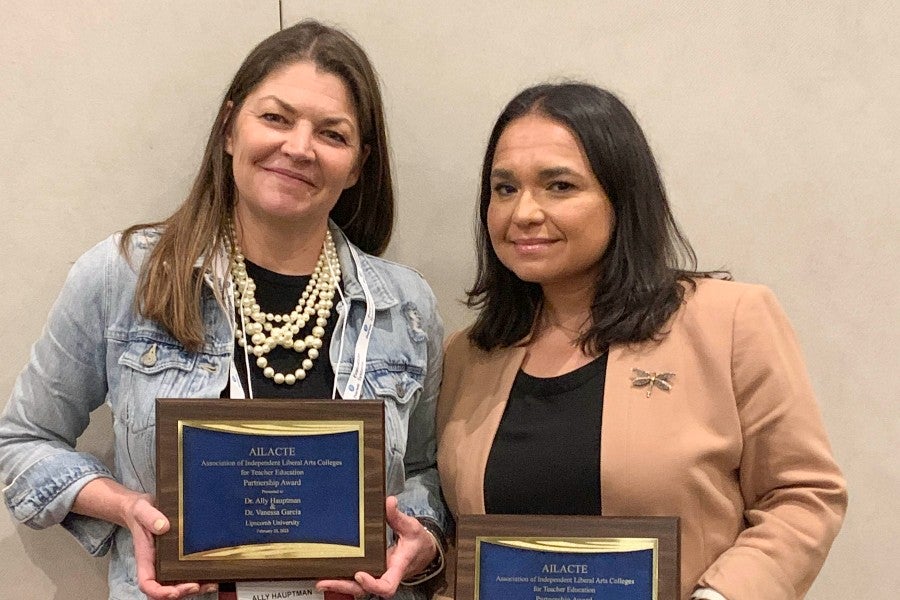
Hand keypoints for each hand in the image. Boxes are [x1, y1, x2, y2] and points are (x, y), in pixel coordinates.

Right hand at [123, 492, 217, 598]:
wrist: (144, 508)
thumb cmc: (140, 512)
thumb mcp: (142, 510)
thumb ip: (150, 517)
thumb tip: (164, 526)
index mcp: (145, 558)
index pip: (147, 583)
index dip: (159, 592)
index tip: (173, 592)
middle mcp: (156, 564)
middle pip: (165, 589)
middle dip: (180, 592)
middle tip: (197, 586)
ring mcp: (167, 562)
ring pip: (177, 585)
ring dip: (193, 588)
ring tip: (210, 583)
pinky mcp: (178, 557)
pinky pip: (187, 572)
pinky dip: (199, 577)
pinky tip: (212, 574)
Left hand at [316, 496, 438, 598]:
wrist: (421, 552)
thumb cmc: (416, 542)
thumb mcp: (411, 527)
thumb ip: (398, 516)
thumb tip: (389, 502)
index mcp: (397, 567)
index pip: (386, 586)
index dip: (372, 584)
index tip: (359, 574)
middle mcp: (385, 575)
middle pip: (365, 590)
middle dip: (344, 586)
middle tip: (325, 581)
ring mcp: (377, 575)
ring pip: (357, 588)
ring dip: (339, 585)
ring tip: (320, 580)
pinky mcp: (371, 572)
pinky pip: (356, 581)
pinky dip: (342, 579)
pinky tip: (327, 574)